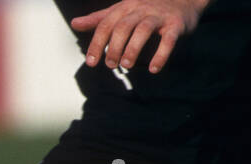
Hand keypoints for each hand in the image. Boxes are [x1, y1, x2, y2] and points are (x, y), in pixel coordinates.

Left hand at [71, 0, 209, 74]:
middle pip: (123, 26)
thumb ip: (99, 18)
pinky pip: (168, 39)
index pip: (106, 24)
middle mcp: (141, 9)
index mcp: (126, 7)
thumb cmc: (147, 7)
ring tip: (126, 65)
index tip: (91, 62)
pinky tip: (154, 69)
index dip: (97, 43)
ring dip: (132, 49)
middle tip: (110, 65)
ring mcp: (159, 16)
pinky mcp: (176, 24)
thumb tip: (74, 23)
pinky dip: (161, 54)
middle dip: (114, 47)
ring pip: (143, 30)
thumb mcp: (122, 10)